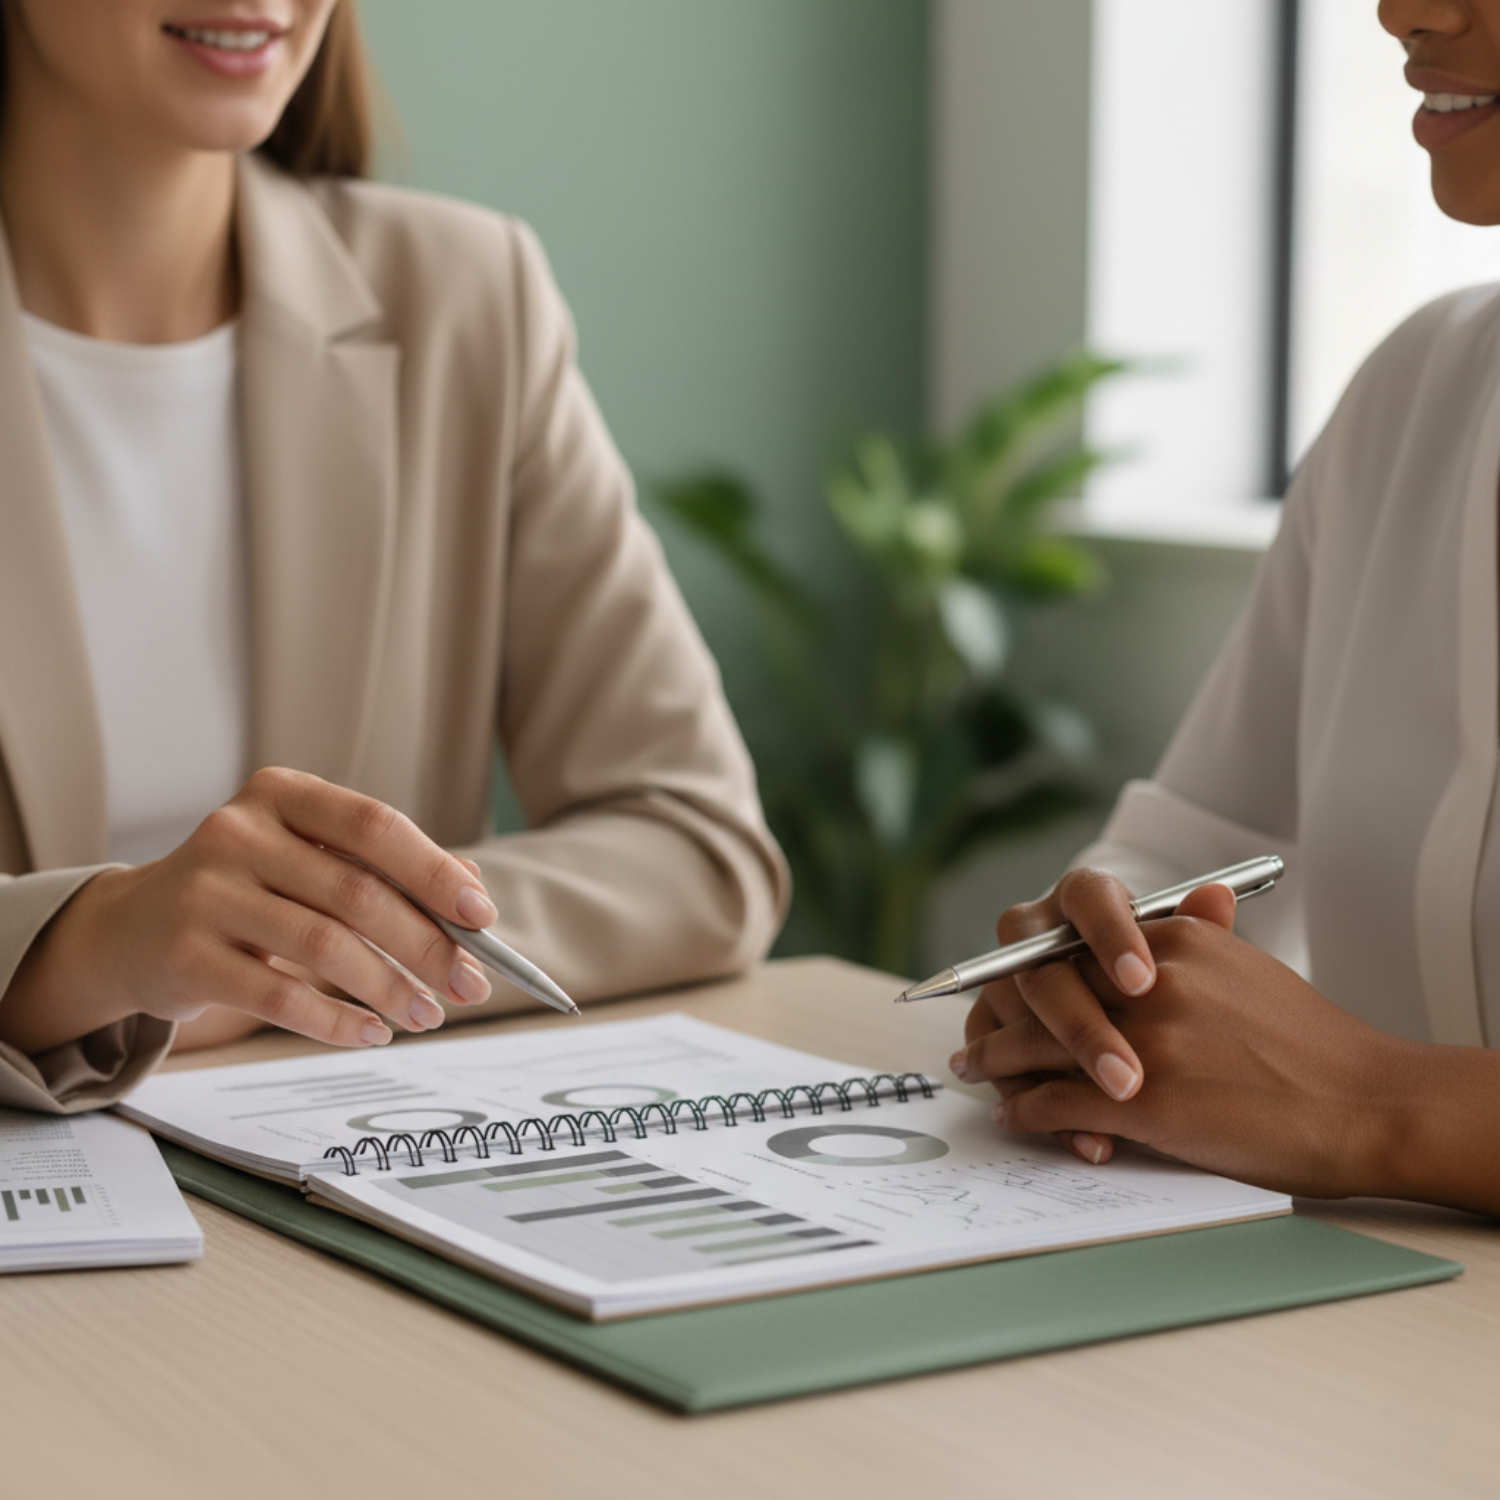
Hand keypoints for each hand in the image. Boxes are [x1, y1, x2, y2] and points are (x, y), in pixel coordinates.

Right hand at [1, 768, 500, 1054]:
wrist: (132, 927)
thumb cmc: (249, 889)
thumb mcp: (309, 858)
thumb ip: (384, 868)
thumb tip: (473, 893)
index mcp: (281, 794)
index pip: (373, 824)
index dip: (434, 870)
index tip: (481, 916)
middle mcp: (237, 833)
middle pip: (357, 893)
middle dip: (427, 946)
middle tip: (470, 985)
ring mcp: (205, 893)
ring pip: (324, 948)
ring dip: (390, 989)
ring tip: (428, 1014)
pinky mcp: (185, 955)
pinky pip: (280, 996)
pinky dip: (338, 1021)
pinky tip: (373, 1032)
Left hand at [956, 897, 1434, 1199]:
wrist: (1363, 1103)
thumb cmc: (1309, 1042)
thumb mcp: (1246, 966)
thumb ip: (1198, 936)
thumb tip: (1183, 903)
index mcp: (1173, 940)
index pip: (1074, 944)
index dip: (1032, 968)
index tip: (1008, 982)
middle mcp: (1151, 981)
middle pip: (1044, 990)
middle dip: (1001, 1014)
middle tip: (974, 1036)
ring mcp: (1142, 1041)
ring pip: (1038, 1044)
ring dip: (997, 1061)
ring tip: (974, 1071)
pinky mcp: (1141, 1102)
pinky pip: (1057, 1101)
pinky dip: (1028, 1110)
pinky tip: (1017, 1116)